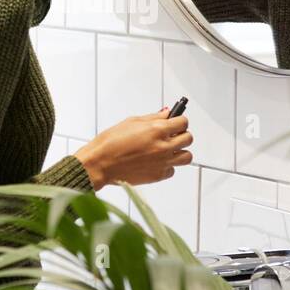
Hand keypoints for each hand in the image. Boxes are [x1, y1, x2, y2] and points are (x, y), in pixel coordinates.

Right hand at [74, 107, 193, 188]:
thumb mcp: (131, 122)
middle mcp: (164, 146)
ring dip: (180, 151)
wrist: (100, 163)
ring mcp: (163, 162)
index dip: (179, 121)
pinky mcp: (158, 175)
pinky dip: (167, 166)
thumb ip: (153, 118)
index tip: (175, 122)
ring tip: (168, 150)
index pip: (183, 122)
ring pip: (186, 157)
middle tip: (171, 135)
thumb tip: (167, 114)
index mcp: (157, 130)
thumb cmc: (110, 142)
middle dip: (181, 135)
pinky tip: (156, 162)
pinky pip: (172, 170)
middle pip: (188, 139)